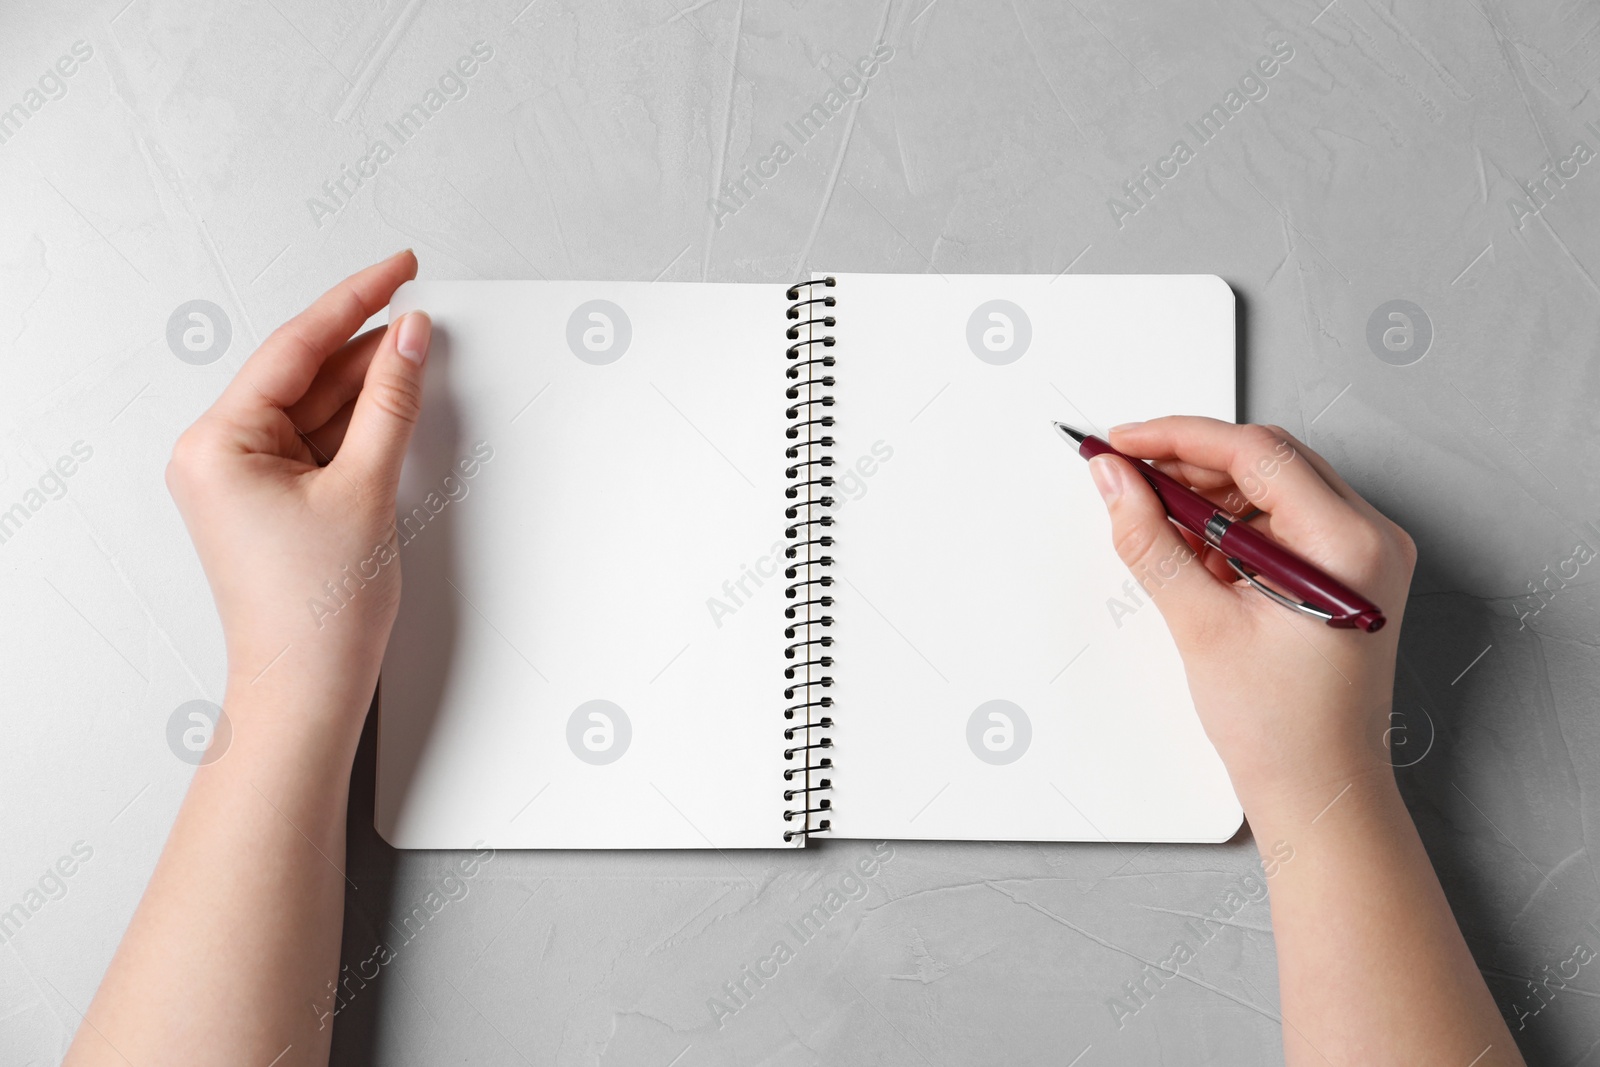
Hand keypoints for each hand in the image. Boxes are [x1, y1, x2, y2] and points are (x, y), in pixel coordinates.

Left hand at [166, 251, 430, 725]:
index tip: (399, 269)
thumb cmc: (314, 613)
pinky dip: (359, 423)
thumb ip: (392, 403)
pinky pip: (318, 440)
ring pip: (315, 406)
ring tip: (420, 354)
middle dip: (366, 345)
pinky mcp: (268, 499)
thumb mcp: (366, 488)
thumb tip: (408, 340)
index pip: (295, 347)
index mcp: (216, 444)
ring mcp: (241, 478)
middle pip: (304, 373)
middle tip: (422, 311)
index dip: (355, 300)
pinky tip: (396, 402)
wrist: (307, 690)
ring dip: (367, 384)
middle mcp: (217, 455)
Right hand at [1088, 417, 1417, 812]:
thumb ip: (1151, 541)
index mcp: (1350, 543)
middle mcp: (1369, 538)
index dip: (1177, 438)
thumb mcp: (1200, 625)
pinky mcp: (1344, 573)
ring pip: (1270, 488)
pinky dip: (1230, 528)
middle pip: (1267, 461)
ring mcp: (1362, 555)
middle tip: (1124, 476)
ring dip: (1207, 497)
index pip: (1256, 452)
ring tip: (1154, 525)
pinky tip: (1192, 554)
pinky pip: (1280, 522)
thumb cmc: (1283, 728)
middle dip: (1189, 463)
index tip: (1120, 442)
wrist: (1319, 790)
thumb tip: (1114, 481)